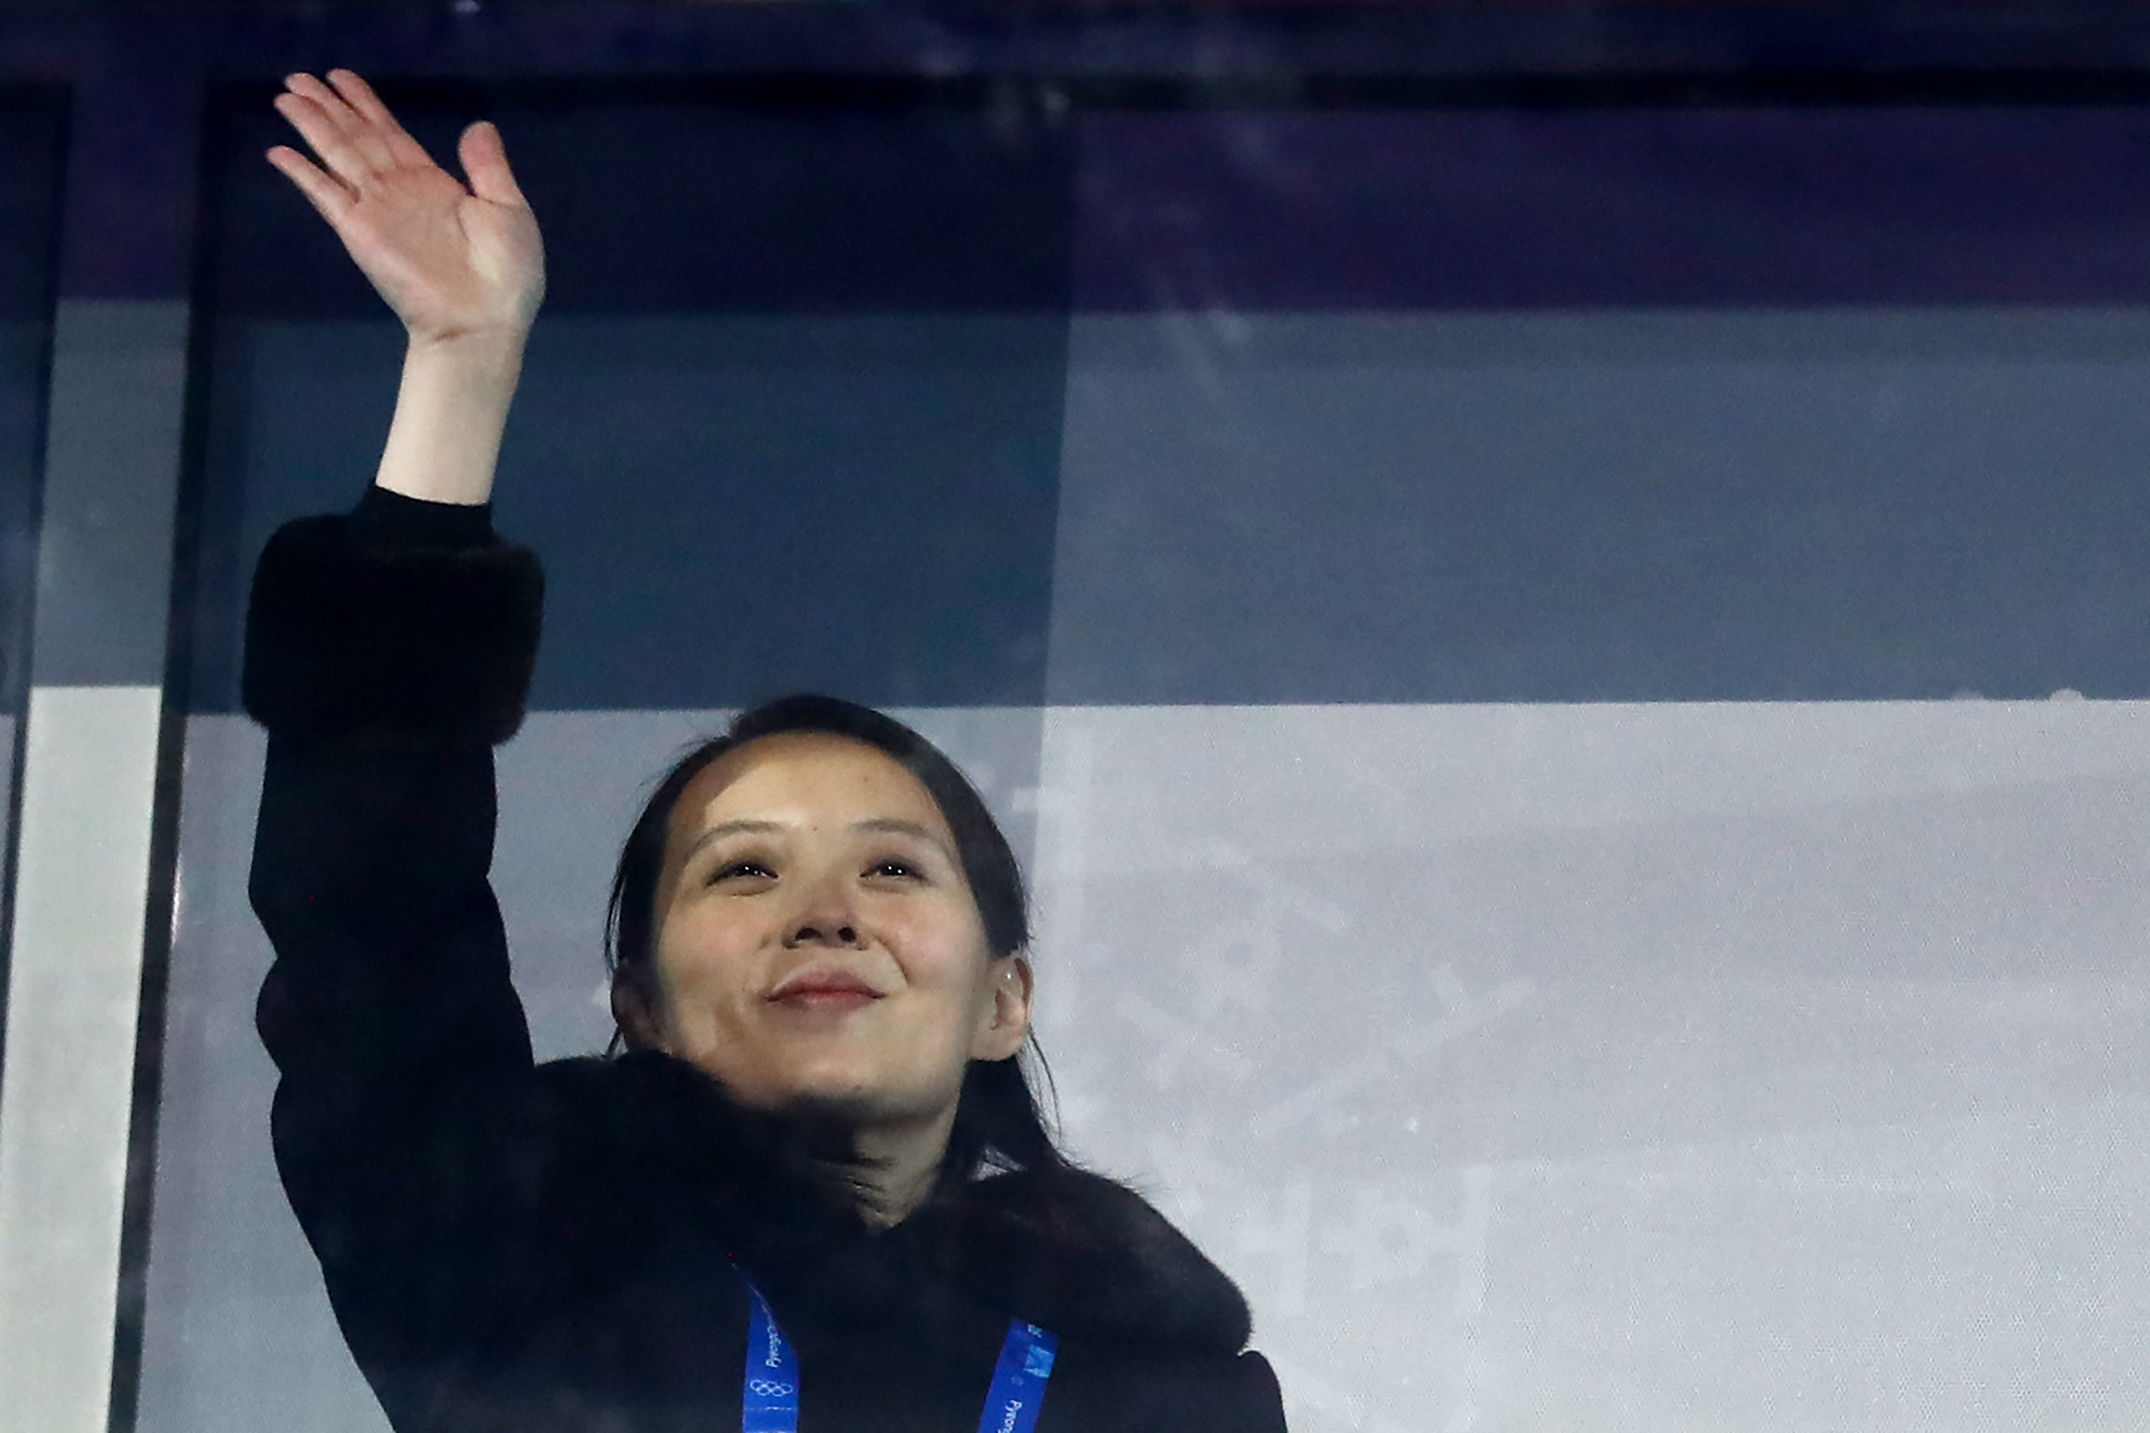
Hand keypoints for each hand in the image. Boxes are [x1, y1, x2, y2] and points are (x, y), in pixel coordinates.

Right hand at [269, 70, 544, 347]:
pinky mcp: (358, 232)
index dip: (365, 105)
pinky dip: (303, 173)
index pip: (391, 135)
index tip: (341, 78)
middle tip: (298, 76)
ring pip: (338, 155)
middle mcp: (399, 192)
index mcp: (434, 185)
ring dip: (312, 125)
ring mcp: (376, 210)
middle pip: (357, 138)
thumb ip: (488, 167)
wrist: (483, 321)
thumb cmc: (506, 273)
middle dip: (329, 107)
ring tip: (286, 95)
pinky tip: (279, 151)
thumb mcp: (509, 209)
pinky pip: (326, 194)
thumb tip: (478, 125)